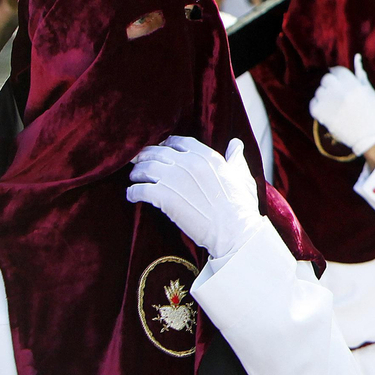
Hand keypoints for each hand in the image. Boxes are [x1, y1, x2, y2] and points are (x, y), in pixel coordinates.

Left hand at [127, 136, 264, 257]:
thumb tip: (236, 144)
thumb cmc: (240, 207)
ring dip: (136, 173)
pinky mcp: (163, 198)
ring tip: (134, 179)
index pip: (179, 142)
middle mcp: (189, 163)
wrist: (234, 231)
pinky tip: (132, 196)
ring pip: (145, 168)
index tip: (161, 151)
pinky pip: (139, 190)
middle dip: (145, 157)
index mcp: (207, 157)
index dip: (167, 145)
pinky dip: (132, 192)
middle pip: (157, 152)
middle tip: (138, 163)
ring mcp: (174, 179)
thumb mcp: (242, 177)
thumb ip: (236, 158)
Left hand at [310, 55, 374, 156]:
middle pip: (326, 79)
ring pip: (319, 91)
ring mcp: (329, 104)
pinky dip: (318, 106)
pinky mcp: (322, 115)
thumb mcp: (370, 91)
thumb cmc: (374, 112)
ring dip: (325, 95)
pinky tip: (327, 110)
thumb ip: (360, 74)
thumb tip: (356, 57)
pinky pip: (313, 104)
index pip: (338, 71)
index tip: (340, 81)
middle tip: (337, 93)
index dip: (338, 75)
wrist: (372, 137)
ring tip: (334, 104)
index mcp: (353, 85)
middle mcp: (340, 92)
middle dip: (331, 84)